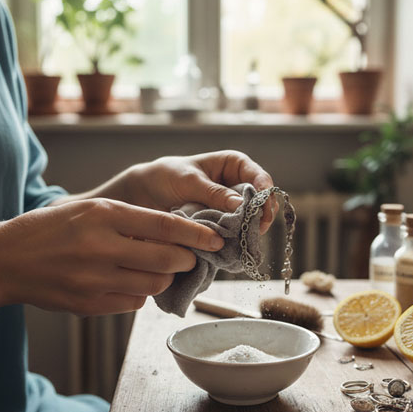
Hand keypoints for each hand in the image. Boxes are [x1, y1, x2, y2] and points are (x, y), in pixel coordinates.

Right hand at [0, 198, 224, 314]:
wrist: (4, 260)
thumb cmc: (50, 229)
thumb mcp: (88, 209)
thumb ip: (129, 220)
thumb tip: (175, 234)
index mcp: (102, 215)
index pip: (164, 226)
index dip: (196, 234)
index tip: (216, 237)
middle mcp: (100, 247)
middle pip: (166, 260)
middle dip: (185, 259)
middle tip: (188, 256)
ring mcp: (93, 280)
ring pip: (153, 285)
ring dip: (164, 278)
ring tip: (156, 269)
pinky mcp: (88, 305)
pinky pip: (132, 303)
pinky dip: (139, 293)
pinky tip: (128, 281)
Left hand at [123, 151, 277, 233]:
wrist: (146, 194)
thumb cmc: (167, 177)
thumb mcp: (190, 181)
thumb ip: (214, 193)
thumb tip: (241, 205)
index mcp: (235, 165)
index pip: (260, 177)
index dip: (266, 192)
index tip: (264, 207)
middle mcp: (238, 185)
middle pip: (262, 202)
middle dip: (261, 216)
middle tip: (256, 229)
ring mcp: (232, 207)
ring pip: (252, 220)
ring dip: (249, 230)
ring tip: (243, 239)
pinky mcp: (224, 225)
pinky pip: (237, 233)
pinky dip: (236, 240)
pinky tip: (233, 246)